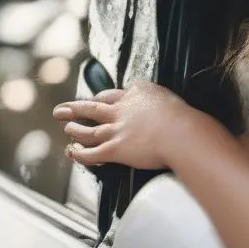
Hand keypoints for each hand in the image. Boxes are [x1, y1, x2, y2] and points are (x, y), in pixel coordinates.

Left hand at [53, 82, 195, 170]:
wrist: (183, 134)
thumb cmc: (186, 121)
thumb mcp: (173, 102)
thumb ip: (163, 107)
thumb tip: (168, 113)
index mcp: (138, 94)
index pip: (115, 94)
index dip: (105, 98)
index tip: (101, 99)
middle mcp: (122, 109)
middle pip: (92, 107)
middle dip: (75, 108)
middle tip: (62, 109)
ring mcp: (116, 129)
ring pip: (87, 129)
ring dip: (74, 128)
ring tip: (67, 128)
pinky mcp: (114, 149)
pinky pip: (90, 153)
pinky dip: (78, 154)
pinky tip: (72, 152)